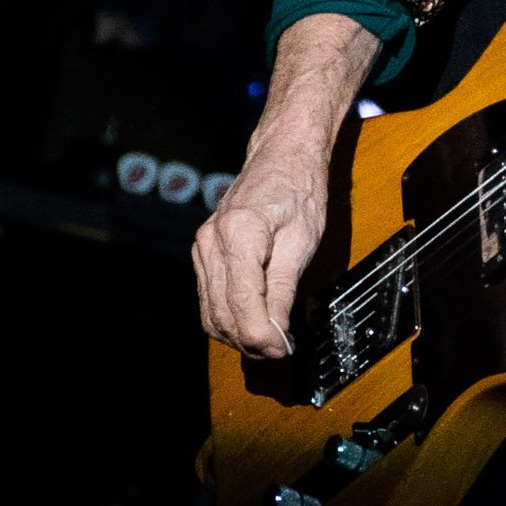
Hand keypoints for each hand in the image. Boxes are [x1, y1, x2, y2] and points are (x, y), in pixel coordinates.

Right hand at [191, 11, 374, 358]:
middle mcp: (210, 241)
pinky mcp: (203, 251)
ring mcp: (202, 246)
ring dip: (238, 334)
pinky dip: (228, 317)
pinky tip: (254, 321)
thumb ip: (284, 289)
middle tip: (281, 350)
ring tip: (271, 341)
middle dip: (250, 341)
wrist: (282, 155)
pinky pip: (209, 297)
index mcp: (238, 234)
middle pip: (221, 314)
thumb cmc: (299, 189)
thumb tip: (275, 334)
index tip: (282, 350)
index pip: (242, 305)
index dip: (261, 337)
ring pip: (210, 312)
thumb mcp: (303, 240)